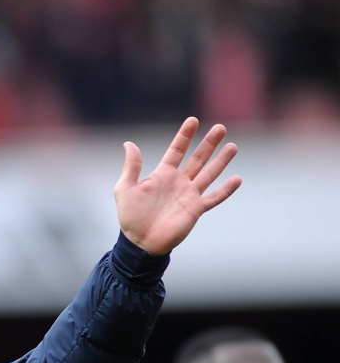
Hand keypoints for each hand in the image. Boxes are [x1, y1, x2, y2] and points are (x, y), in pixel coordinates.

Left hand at [114, 117, 240, 254]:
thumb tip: (129, 144)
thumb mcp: (125, 188)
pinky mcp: (195, 209)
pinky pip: (214, 198)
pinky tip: (237, 179)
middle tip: (220, 127)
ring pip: (209, 174)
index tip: (193, 120)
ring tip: (233, 146)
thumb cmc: (130, 217)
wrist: (140, 242)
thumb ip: (131, 166)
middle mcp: (178, 182)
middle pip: (197, 158)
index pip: (176, 150)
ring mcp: (188, 195)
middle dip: (208, 143)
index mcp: (162, 175)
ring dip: (221, 161)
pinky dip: (226, 189)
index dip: (184, 136)